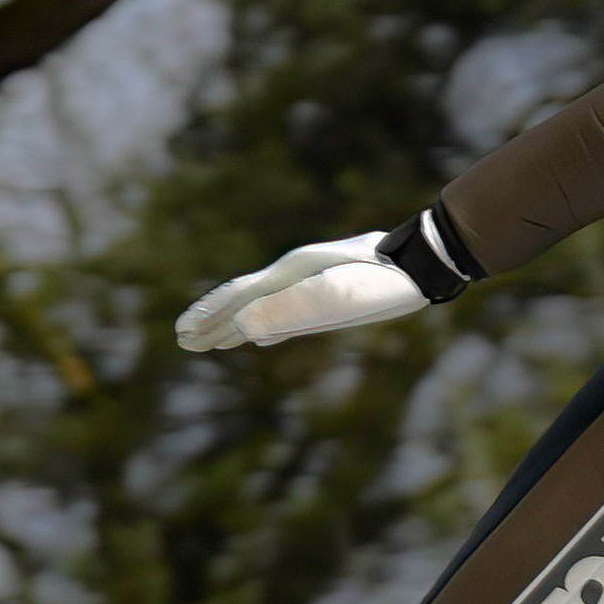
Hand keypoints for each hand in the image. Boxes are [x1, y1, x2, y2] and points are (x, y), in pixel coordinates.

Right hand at [174, 234, 426, 352]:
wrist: (423, 263)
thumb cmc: (383, 282)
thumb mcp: (338, 298)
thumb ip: (290, 310)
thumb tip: (242, 326)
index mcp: (290, 274)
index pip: (237, 297)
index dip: (208, 316)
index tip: (181, 334)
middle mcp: (294, 276)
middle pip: (243, 301)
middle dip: (213, 322)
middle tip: (183, 340)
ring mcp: (310, 283)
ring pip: (262, 307)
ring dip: (235, 324)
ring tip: (215, 340)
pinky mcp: (327, 295)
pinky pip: (284, 312)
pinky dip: (265, 327)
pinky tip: (263, 337)